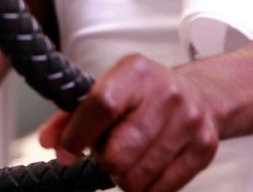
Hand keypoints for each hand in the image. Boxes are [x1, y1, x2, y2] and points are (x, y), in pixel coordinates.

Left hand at [37, 54, 218, 191]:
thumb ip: (73, 113)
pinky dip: (147, 187)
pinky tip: (147, 167)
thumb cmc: (146, 93)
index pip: (102, 105)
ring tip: (130, 158)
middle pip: (119, 151)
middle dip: (105, 161)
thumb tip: (48, 140)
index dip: (78, 135)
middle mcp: (166, 94)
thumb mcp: (110, 88)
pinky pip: (161, 189)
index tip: (66, 152)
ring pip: (137, 177)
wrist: (201, 94)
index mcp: (136, 72)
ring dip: (124, 176)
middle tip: (108, 153)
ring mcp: (188, 122)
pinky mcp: (204, 148)